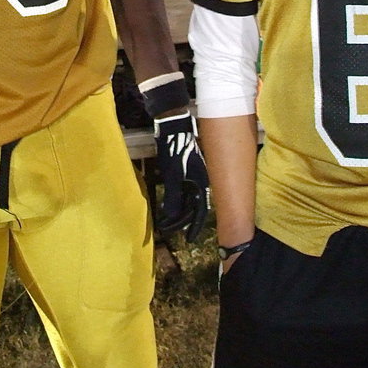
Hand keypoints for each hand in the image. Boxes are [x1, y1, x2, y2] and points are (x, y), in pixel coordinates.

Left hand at [153, 112, 208, 241]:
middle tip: (169, 230)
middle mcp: (200, 182)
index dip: (195, 227)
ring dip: (177, 212)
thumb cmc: (175, 149)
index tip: (189, 239)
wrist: (174, 128)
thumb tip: (172, 215)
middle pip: (193, 208)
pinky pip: (183, 191)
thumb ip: (173, 195)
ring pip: (188, 200)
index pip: (201, 211)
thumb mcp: (173, 174)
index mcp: (201, 184)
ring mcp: (194, 177)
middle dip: (181, 221)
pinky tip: (167, 206)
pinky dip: (175, 200)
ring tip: (165, 222)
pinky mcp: (186, 172)